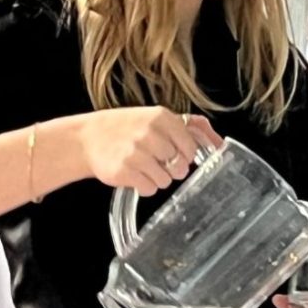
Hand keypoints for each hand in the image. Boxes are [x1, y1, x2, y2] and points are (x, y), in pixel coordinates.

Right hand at [80, 106, 222, 196]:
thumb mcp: (156, 118)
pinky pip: (149, 189)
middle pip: (180, 167)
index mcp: (161, 117)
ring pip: (166, 181)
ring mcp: (135, 153)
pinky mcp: (124, 171)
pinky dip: (144, 186)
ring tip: (142, 166)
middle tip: (156, 161)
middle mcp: (149, 133)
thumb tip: (221, 143)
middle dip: (171, 169)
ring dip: (156, 178)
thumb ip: (190, 128)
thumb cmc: (126, 128)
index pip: (191, 147)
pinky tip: (134, 175)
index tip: (176, 154)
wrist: (87, 138)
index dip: (186, 156)